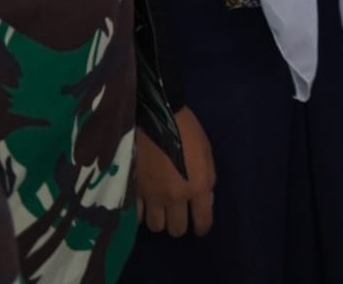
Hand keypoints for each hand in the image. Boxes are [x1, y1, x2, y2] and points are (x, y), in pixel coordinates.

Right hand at [136, 106, 215, 238]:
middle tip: (178, 211)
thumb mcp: (207, 151)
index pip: (202, 222)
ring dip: (160, 218)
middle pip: (176, 229)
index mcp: (197, 186)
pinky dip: (142, 213)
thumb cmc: (187, 129)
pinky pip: (137, 216)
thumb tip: (205, 200)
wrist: (155, 113)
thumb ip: (208, 179)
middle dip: (179, 223)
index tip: (199, 224)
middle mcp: (175, 197)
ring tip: (160, 206)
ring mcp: (152, 195)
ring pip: (156, 226)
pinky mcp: (134, 190)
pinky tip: (144, 202)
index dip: (202, 226)